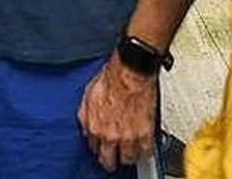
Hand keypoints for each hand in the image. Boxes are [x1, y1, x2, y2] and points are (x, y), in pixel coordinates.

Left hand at [78, 57, 158, 173]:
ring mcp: (128, 136)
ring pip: (128, 159)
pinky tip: (144, 145)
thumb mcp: (87, 96)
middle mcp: (110, 135)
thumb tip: (86, 128)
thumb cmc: (112, 77)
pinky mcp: (145, 134)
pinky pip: (146, 152)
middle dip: (111, 159)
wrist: (131, 70)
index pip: (94, 149)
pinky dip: (145, 150)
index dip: (99, 147)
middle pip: (109, 161)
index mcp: (94, 127)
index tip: (103, 146)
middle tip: (114, 156)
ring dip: (129, 155)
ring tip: (130, 150)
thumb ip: (85, 117)